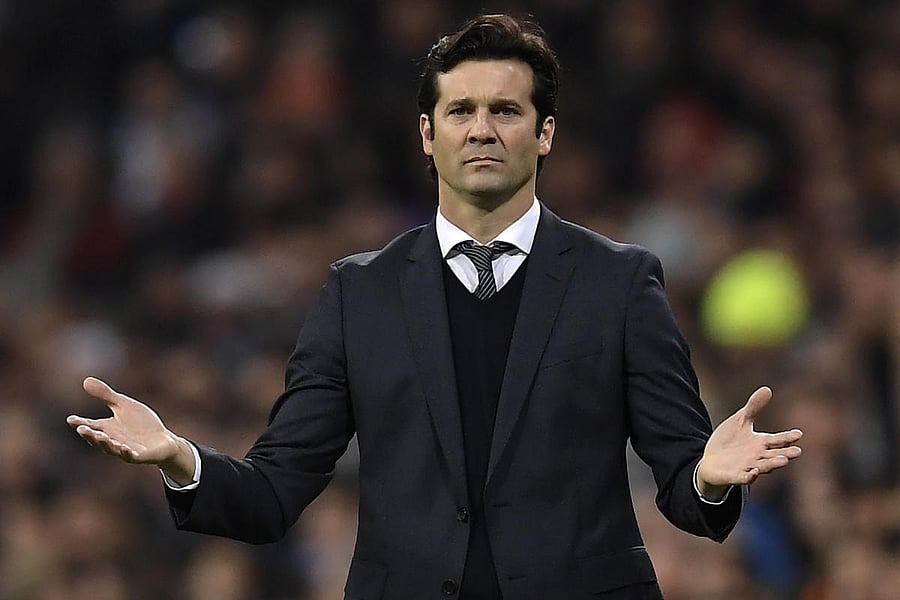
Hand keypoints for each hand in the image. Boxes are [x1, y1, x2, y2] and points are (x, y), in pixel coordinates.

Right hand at [67, 377, 195, 483]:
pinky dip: (126, 452)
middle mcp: (113, 440)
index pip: (90, 425)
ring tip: (100, 436)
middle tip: (81, 429)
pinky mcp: (139, 456)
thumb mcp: (124, 405)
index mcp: (107, 428)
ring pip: (111, 449)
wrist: (163, 440)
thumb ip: (106, 395)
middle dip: (90, 435)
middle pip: (98, 439)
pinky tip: (124, 447)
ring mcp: (124, 450)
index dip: (80, 423)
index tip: (70, 419)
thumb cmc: (141, 423)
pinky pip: (130, 456)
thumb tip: (85, 380)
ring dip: (105, 443)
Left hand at [697, 386, 801, 498]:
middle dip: (786, 453)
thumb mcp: (740, 421)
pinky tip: (753, 473)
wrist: (711, 461)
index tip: (798, 434)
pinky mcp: (735, 476)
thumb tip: (767, 389)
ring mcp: (748, 468)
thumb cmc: (729, 441)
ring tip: (783, 461)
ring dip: (772, 464)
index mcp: (761, 443)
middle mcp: (758, 457)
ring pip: (763, 467)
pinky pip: (743, 478)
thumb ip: (754, 408)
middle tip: (797, 451)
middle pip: (774, 455)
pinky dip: (749, 477)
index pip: (778, 440)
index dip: (788, 437)